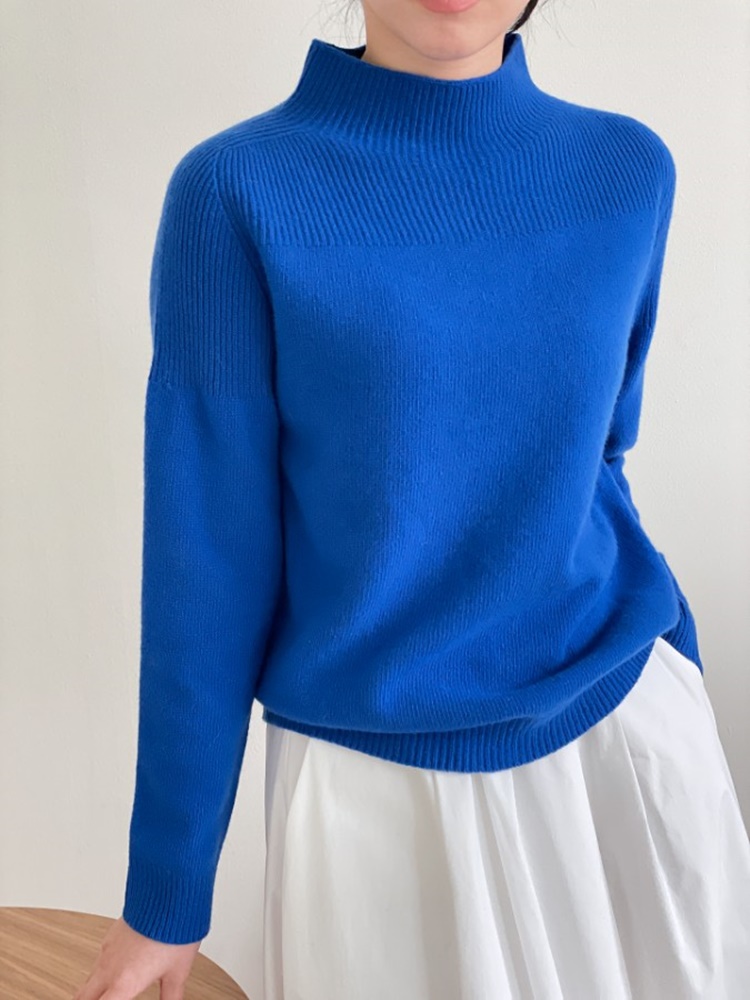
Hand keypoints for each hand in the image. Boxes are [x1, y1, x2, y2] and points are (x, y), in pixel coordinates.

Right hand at [72, 916, 201, 999]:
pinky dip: (102, 969)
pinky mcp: (111, 936)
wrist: (168, 895)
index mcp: (123, 984)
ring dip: (93, 989)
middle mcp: (110, 969)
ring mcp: (107, 950)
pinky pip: (100, 958)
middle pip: (83, 997)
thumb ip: (171, 995)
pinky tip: (117, 967)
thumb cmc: (173, 931)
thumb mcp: (177, 972)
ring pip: (90, 978)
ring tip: (106, 992)